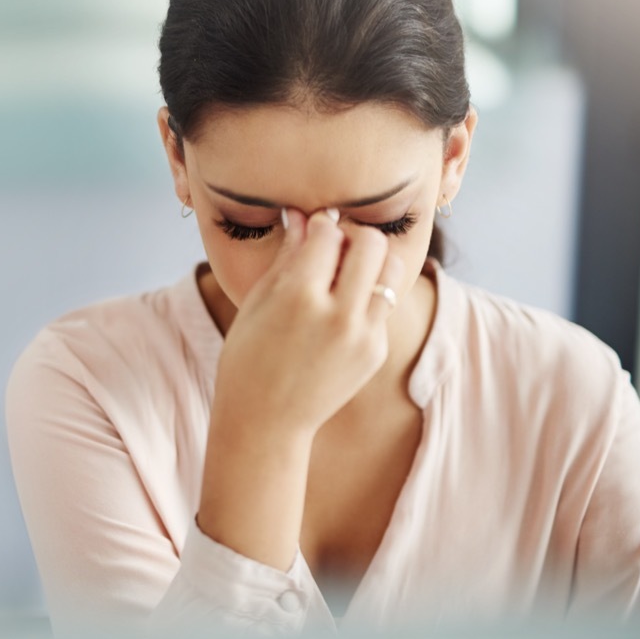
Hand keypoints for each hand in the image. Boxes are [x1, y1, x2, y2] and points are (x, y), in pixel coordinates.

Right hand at [211, 206, 406, 439]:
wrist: (265, 421)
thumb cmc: (248, 358)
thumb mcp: (258, 302)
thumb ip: (288, 257)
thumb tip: (301, 217)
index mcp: (299, 296)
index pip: (328, 233)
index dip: (320, 223)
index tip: (312, 227)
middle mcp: (338, 314)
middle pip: (372, 244)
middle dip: (354, 235)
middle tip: (335, 246)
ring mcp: (362, 336)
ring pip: (391, 271)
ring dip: (371, 262)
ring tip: (345, 272)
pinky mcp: (375, 352)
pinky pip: (381, 306)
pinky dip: (364, 298)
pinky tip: (337, 313)